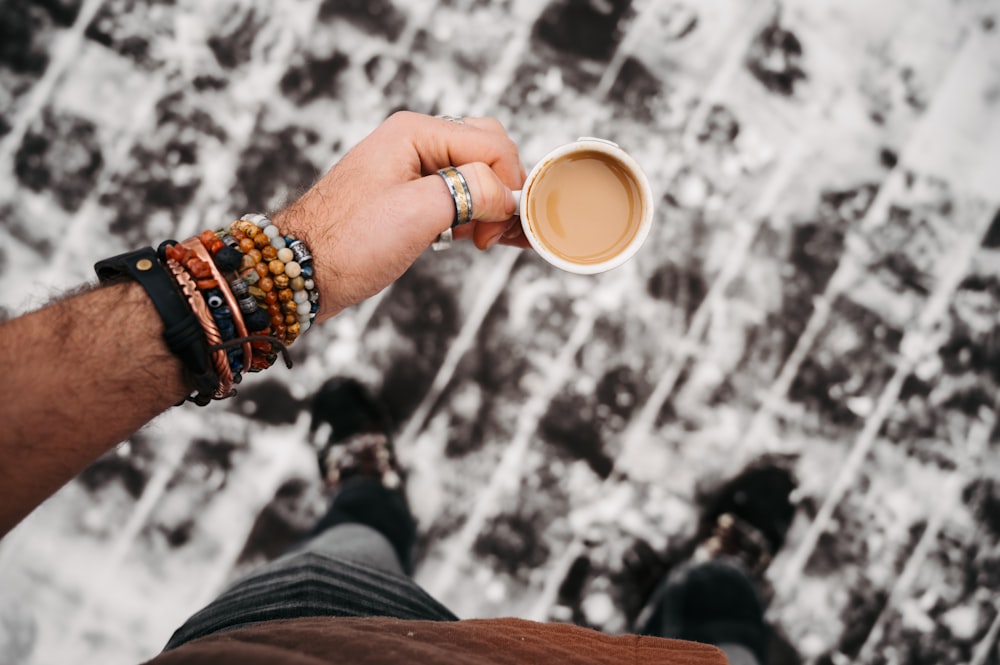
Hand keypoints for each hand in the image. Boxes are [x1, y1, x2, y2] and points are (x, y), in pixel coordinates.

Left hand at [273, 111, 528, 321]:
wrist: (300, 270)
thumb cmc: (350, 241)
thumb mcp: (419, 213)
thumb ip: (472, 192)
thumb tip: (507, 195)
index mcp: (416, 132)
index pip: (492, 144)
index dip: (506, 185)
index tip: (497, 229)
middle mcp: (414, 141)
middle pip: (486, 150)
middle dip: (500, 190)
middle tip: (491, 233)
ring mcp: (408, 167)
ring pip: (473, 172)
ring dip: (486, 205)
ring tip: (478, 240)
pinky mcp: (405, 194)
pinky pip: (453, 191)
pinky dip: (469, 213)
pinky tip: (468, 237)